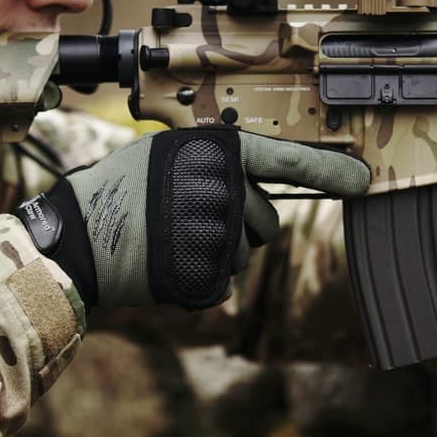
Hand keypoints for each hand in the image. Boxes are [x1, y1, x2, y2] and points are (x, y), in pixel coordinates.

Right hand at [17, 126, 369, 308]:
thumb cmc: (116, 192)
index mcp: (213, 154)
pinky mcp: (206, 274)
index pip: (284, 160)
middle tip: (188, 221)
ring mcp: (215, 233)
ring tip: (172, 240)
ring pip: (245, 256)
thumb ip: (216, 165)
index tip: (362, 180)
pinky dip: (202, 278)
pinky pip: (224, 283)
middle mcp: (222, 189)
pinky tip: (169, 263)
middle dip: (240, 227)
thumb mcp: (167, 157)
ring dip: (219, 254)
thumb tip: (259, 187)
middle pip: (266, 222)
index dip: (327, 171)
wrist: (75, 238)